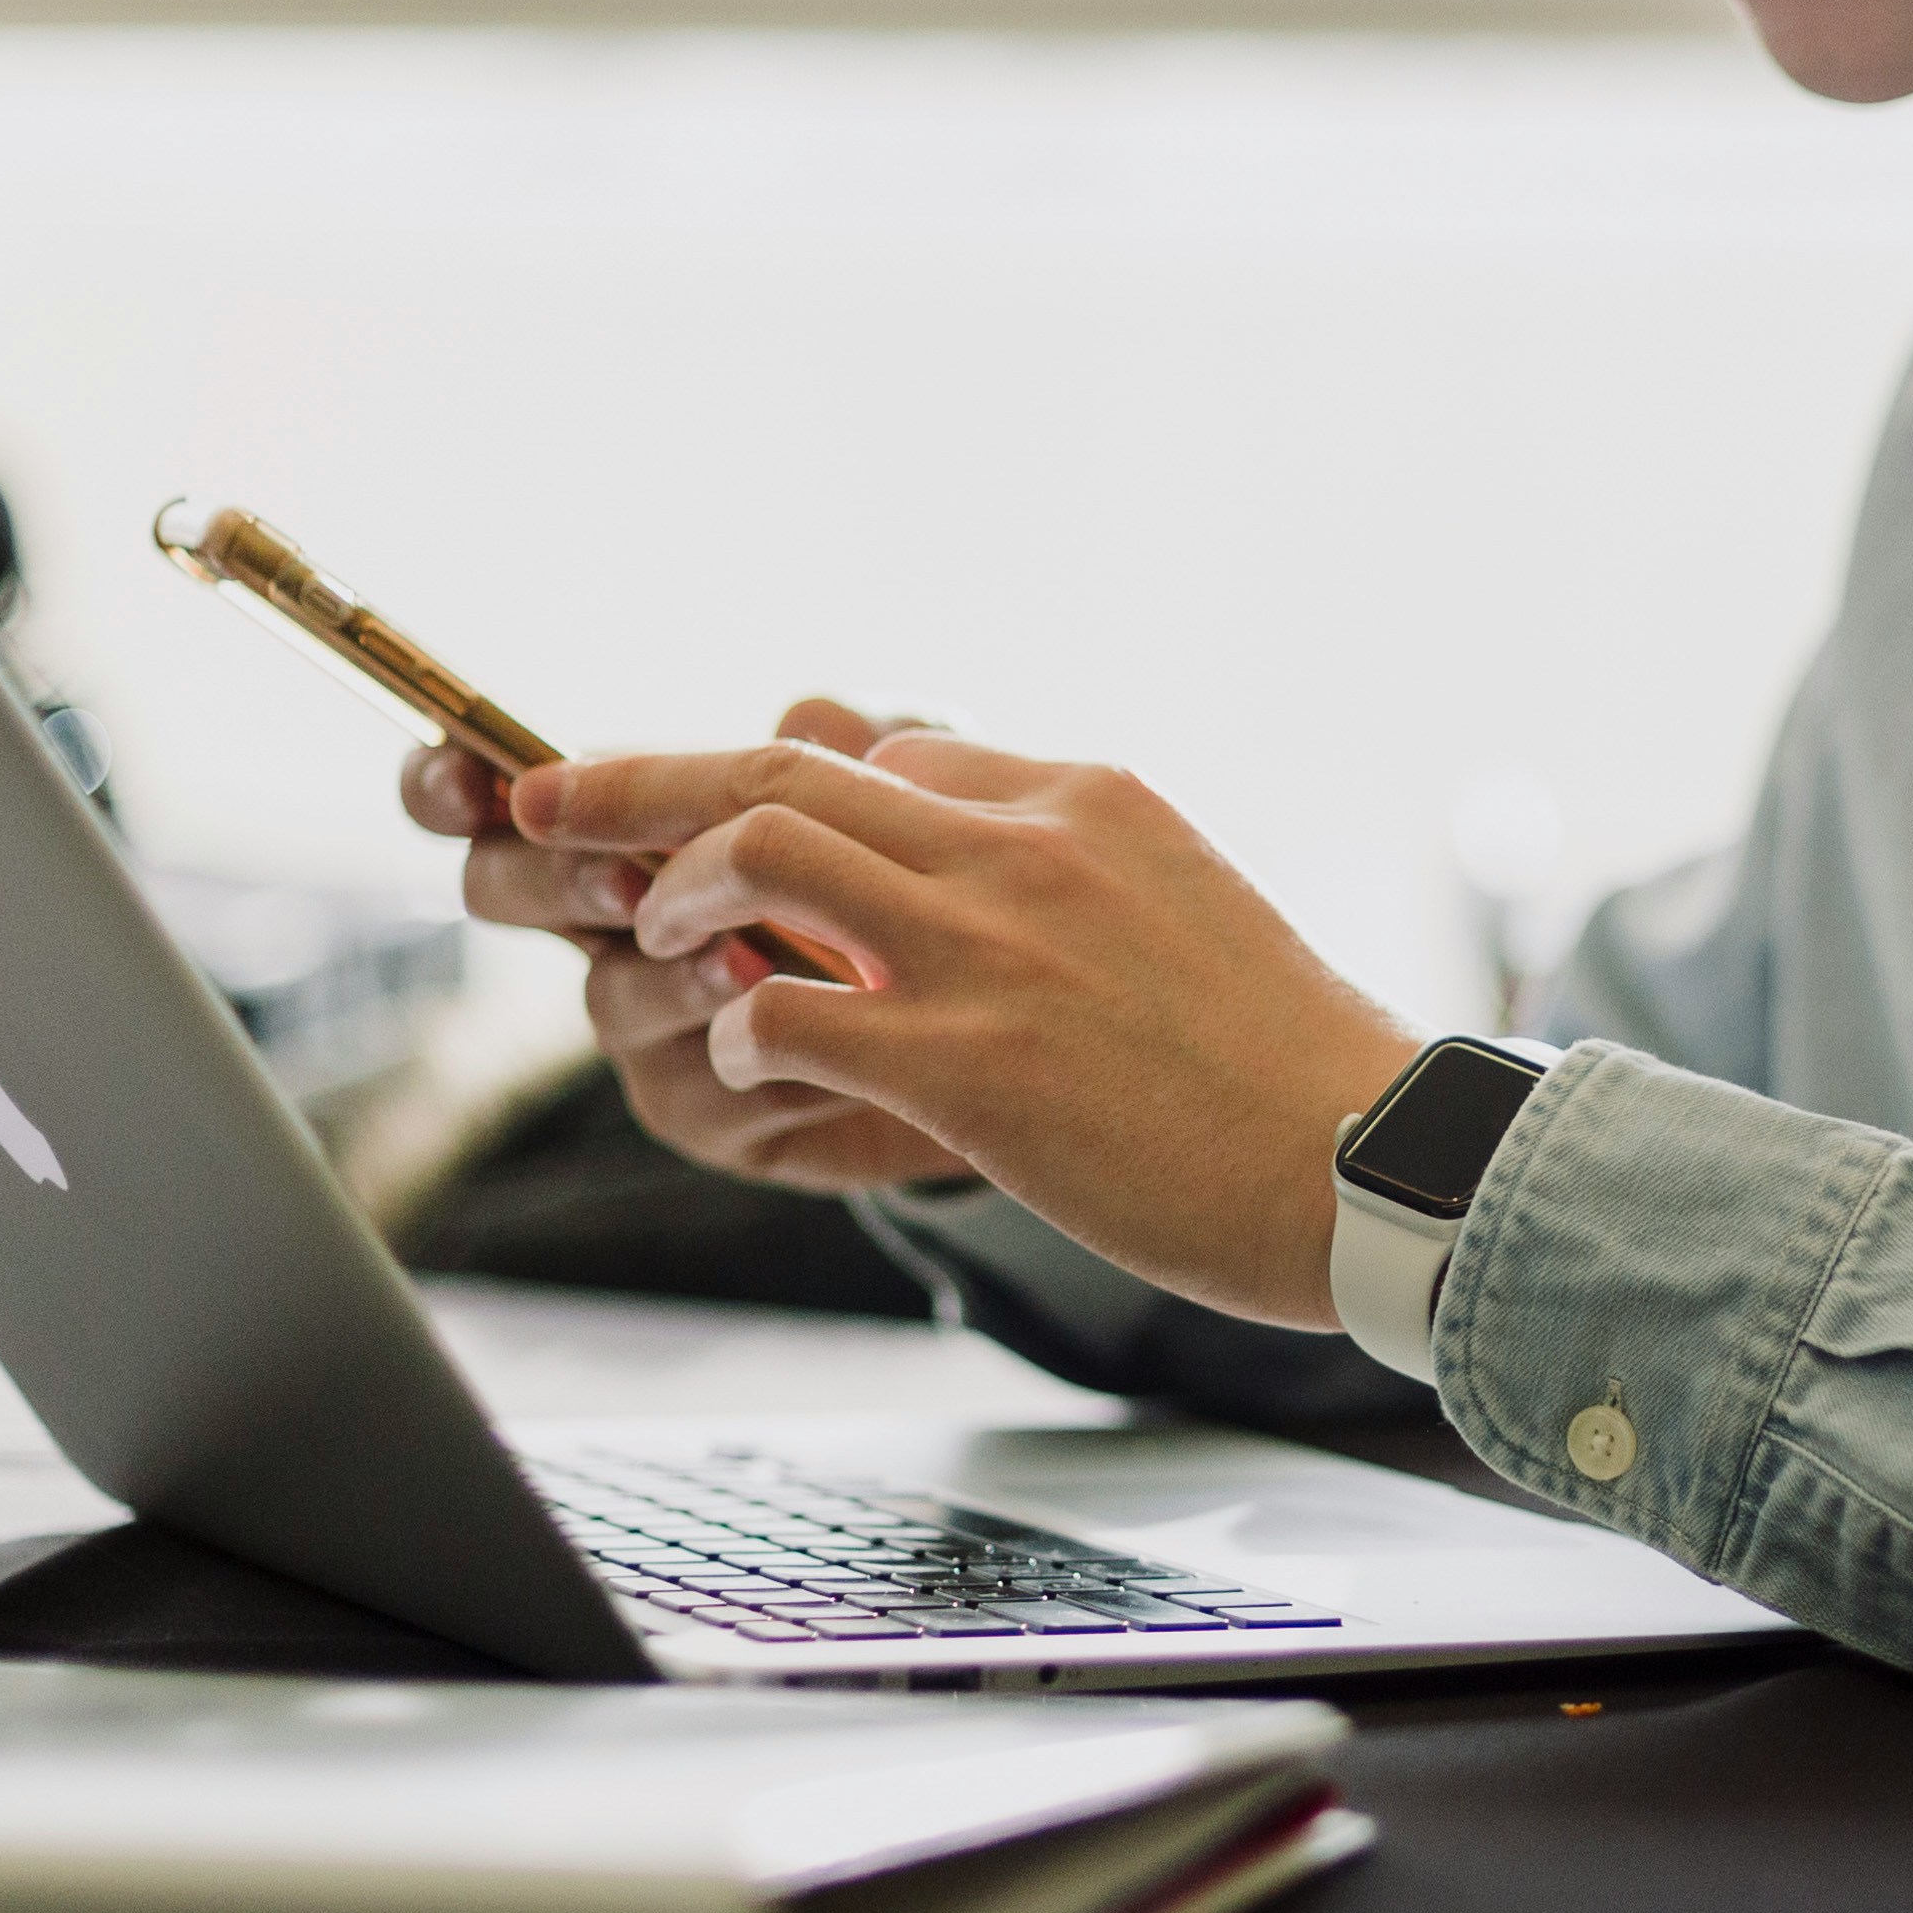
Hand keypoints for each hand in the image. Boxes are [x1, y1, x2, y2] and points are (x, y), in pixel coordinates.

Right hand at [405, 700, 969, 1193]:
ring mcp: (654, 1019)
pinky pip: (697, 1090)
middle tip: (628, 880)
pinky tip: (831, 1048)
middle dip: (553, 880)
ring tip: (747, 961)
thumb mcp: (927, 790)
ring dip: (671, 978)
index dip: (453, 780)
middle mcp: (619, 919)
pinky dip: (760, 1061)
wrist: (1010, 1026)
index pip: (499, 792)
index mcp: (635, 822)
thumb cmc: (944, 882)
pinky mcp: (711, 1109)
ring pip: (607, 998)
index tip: (467, 775)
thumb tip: (812, 714)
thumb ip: (869, 742)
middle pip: (506, 890)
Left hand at [519, 728, 1420, 1328]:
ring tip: (659, 943)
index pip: (890, 749)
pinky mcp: (970, 1065)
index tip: (720, 825)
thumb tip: (964, 860)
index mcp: (1083, 799)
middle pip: (786, 762)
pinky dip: (740, 1031)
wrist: (1367, 1163)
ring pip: (761, 854)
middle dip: (638, 775)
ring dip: (677, 894)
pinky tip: (753, 1063)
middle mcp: (1026, 847)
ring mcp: (992, 950)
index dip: (783, 784)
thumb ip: (1070, 869)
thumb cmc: (1287, 1069)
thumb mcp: (1183, 907)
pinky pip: (787, 1011)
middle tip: (545, 795)